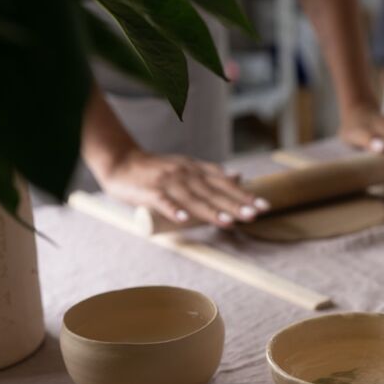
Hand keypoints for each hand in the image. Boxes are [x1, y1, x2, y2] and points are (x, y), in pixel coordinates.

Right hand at [97, 149, 268, 227]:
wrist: (120, 161)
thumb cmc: (157, 169)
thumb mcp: (187, 167)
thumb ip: (210, 173)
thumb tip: (238, 176)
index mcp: (195, 169)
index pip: (224, 183)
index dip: (244, 194)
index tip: (263, 205)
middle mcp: (185, 174)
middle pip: (213, 192)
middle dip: (235, 204)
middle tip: (255, 214)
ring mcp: (167, 182)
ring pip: (192, 198)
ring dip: (211, 210)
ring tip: (229, 221)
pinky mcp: (148, 192)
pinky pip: (161, 201)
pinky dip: (172, 210)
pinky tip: (183, 219)